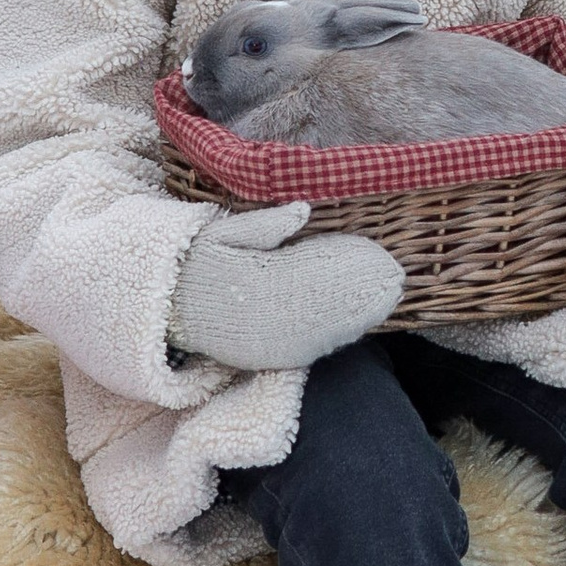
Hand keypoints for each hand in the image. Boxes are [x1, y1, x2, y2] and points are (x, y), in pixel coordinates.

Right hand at [169, 201, 404, 370]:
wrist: (167, 308)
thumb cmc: (197, 264)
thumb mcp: (221, 235)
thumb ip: (261, 226)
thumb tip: (301, 209)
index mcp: (257, 280)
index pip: (313, 269)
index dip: (348, 262)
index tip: (377, 253)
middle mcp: (268, 315)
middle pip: (328, 300)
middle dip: (364, 288)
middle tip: (397, 275)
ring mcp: (271, 340)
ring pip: (327, 328)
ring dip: (362, 313)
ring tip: (392, 296)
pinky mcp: (272, 357)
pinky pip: (314, 346)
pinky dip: (342, 333)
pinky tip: (365, 323)